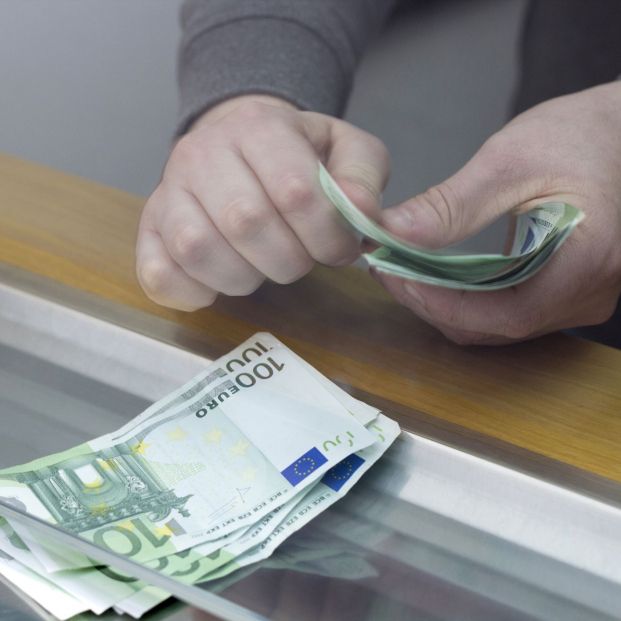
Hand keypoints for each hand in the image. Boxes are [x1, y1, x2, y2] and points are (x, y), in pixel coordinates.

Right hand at [136, 95, 388, 309]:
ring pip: (198, 250)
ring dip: (244, 277)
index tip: (338, 248)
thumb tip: (360, 214)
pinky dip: (192, 292)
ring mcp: (169, 191)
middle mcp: (203, 152)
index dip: (327, 236)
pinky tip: (220, 284)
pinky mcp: (150, 227)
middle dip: (290, 260)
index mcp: (259, 126)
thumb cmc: (298, 154)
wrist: (240, 142)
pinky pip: (158, 274)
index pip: (295, 192)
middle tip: (302, 258)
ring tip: (262, 266)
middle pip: (246, 223)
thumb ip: (362, 178)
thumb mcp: (347, 151)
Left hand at [375, 82, 620, 344]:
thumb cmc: (576, 136)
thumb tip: (393, 232)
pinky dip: (464, 300)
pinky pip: (505, 312)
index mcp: (587, 260)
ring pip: (495, 325)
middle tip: (386, 269)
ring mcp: (577, 300)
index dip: (443, 304)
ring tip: (402, 270)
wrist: (616, 135)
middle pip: (495, 324)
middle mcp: (588, 295)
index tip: (394, 275)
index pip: (507, 312)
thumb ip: (451, 204)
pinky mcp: (563, 295)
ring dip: (444, 304)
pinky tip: (434, 275)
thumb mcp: (509, 160)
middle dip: (433, 302)